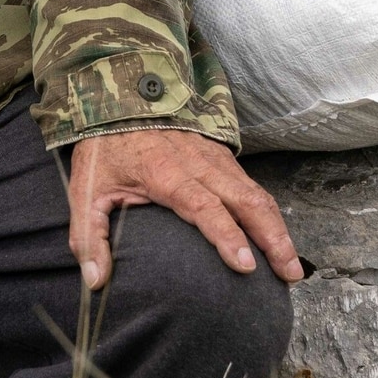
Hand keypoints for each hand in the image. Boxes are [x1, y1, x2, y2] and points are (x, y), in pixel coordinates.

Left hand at [66, 128, 303, 293]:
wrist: (120, 96)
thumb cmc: (104, 148)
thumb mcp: (85, 189)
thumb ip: (89, 236)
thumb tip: (95, 282)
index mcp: (166, 175)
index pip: (205, 208)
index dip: (227, 236)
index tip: (246, 266)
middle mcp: (199, 166)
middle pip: (246, 202)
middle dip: (272, 239)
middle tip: (289, 274)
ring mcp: (215, 159)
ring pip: (256, 194)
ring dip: (278, 229)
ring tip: (292, 265)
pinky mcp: (221, 156)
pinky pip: (253, 186)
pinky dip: (269, 212)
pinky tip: (277, 236)